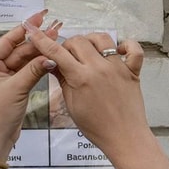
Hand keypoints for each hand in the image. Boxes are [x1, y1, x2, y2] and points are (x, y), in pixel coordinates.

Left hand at [0, 12, 59, 162]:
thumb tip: (50, 56)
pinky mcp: (13, 87)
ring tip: (57, 38)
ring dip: (40, 51)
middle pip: (18, 49)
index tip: (40, 16)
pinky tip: (51, 56)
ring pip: (25, 60)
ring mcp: (4, 78)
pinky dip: (38, 65)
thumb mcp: (15, 89)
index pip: (8, 40)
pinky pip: (27, 71)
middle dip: (37, 40)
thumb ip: (33, 70)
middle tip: (56, 28)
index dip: (25, 28)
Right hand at [27, 29, 168, 168]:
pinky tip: (117, 52)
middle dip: (68, 45)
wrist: (124, 137)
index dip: (42, 40)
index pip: (57, 53)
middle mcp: (99, 68)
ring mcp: (118, 67)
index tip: (34, 32)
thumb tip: (53, 63)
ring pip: (102, 38)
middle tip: (68, 57)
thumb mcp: (71, 105)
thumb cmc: (95, 127)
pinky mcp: (133, 70)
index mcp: (81, 78)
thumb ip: (63, 80)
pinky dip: (126, 45)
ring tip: (88, 52)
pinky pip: (134, 49)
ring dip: (91, 40)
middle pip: (78, 41)